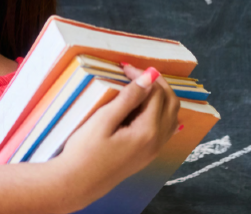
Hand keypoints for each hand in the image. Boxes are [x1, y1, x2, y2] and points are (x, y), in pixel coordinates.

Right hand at [54, 65, 181, 205]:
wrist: (79, 182)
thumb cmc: (85, 151)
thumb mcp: (103, 121)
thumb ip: (128, 98)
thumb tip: (148, 77)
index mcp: (147, 131)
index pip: (155, 93)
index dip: (144, 76)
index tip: (125, 68)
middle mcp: (157, 141)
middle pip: (171, 103)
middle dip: (158, 84)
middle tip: (138, 73)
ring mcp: (154, 150)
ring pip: (172, 116)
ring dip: (162, 98)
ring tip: (143, 86)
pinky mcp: (148, 155)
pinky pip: (166, 129)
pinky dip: (162, 113)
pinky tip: (151, 109)